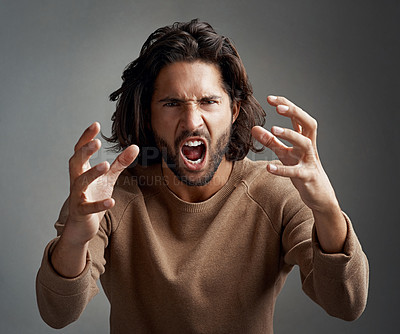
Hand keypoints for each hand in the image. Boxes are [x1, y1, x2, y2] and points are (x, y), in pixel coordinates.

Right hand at [65, 122, 138, 244]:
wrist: (83, 225)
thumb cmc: (93, 196)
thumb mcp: (108, 178)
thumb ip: (120, 163)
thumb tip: (135, 146)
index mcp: (81, 170)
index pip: (80, 150)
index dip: (86, 137)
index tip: (95, 124)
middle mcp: (76, 181)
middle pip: (75, 163)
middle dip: (84, 152)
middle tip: (96, 142)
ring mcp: (77, 196)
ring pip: (80, 183)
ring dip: (92, 173)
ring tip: (105, 165)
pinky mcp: (81, 212)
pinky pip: (88, 207)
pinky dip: (99, 204)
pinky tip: (111, 201)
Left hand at [251, 95, 337, 212]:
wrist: (318, 194)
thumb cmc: (302, 170)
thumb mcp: (284, 154)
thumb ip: (270, 141)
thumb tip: (254, 128)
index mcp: (304, 139)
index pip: (297, 117)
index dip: (286, 105)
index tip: (270, 98)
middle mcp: (309, 147)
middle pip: (309, 123)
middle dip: (295, 112)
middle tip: (279, 107)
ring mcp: (310, 161)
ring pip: (305, 144)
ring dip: (290, 135)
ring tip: (274, 129)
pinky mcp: (307, 177)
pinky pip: (296, 172)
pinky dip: (282, 170)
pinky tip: (269, 167)